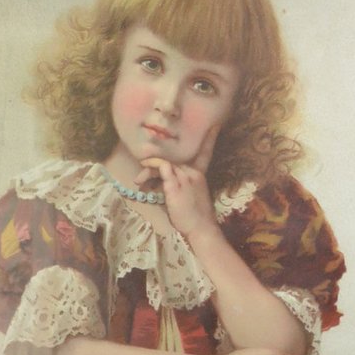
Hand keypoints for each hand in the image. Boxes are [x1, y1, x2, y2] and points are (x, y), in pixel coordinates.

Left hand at [136, 124, 221, 238]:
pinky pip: (162, 168)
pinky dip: (151, 169)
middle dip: (155, 162)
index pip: (206, 153)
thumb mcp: (184, 198)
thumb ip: (172, 187)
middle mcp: (193, 173)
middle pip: (172, 159)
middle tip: (142, 171)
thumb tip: (154, 185)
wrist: (201, 229)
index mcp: (199, 174)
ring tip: (139, 181)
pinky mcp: (176, 185)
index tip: (215, 125)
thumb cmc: (192, 217)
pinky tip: (142, 179)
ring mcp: (185, 178)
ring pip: (164, 163)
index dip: (210, 139)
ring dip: (148, 170)